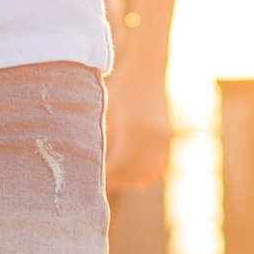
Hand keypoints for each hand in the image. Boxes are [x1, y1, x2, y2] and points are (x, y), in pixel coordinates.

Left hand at [105, 57, 173, 193]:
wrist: (148, 68)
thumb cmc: (121, 85)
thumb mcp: (106, 106)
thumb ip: (99, 132)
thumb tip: (85, 158)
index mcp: (132, 126)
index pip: (120, 163)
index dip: (108, 174)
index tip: (94, 178)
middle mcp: (151, 134)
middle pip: (134, 171)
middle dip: (118, 180)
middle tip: (101, 184)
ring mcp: (163, 137)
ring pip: (148, 171)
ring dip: (132, 179)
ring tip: (115, 181)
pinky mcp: (168, 137)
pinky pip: (160, 165)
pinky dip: (148, 174)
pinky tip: (134, 180)